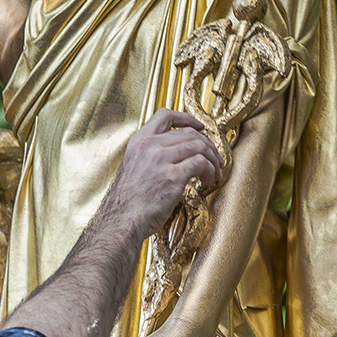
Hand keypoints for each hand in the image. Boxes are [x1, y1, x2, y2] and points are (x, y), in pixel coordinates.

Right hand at [102, 109, 223, 239]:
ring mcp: (161, 159)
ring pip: (199, 146)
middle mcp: (150, 146)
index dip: (186, 118)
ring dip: (212, 159)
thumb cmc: (128, 202)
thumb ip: (150, 156)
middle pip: (189, 133)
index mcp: (139, 142)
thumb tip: (176, 155)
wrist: (121, 220)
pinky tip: (208, 181)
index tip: (199, 126)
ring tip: (214, 173)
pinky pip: (201, 163)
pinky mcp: (173, 176)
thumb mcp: (134, 167)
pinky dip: (210, 171)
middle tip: (214, 158)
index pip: (165, 115)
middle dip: (208, 145)